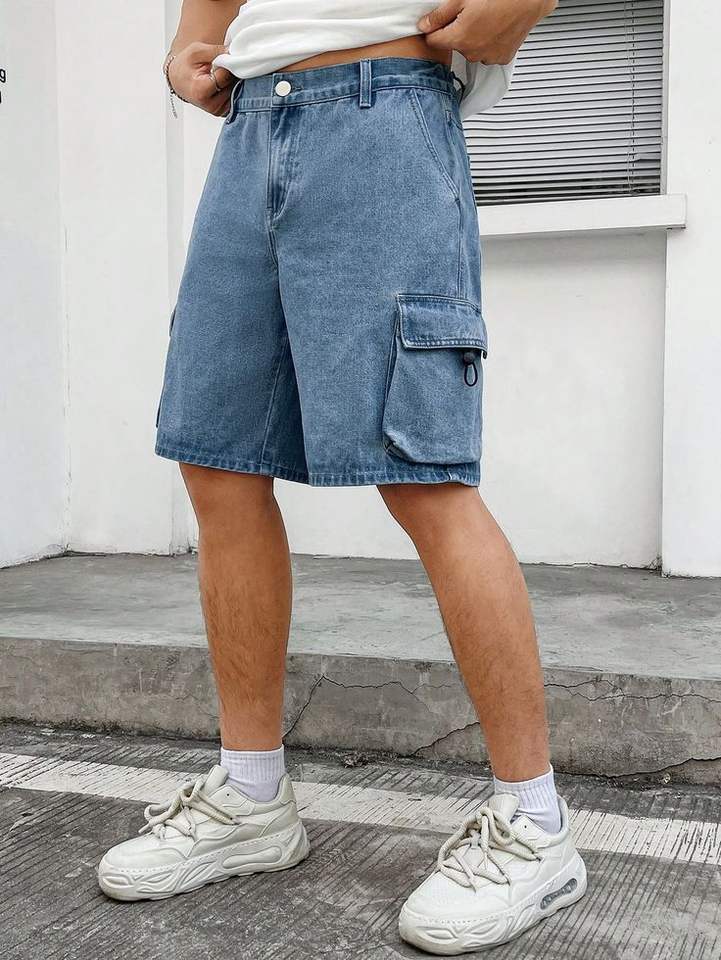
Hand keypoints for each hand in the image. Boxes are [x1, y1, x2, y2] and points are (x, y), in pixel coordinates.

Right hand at [166, 42, 234, 115]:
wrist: (179, 80)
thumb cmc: (185, 66)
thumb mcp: (196, 51)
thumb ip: (216, 51)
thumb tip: (234, 52)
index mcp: (201, 92)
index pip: (225, 76)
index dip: (226, 64)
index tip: (221, 59)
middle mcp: (211, 105)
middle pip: (232, 85)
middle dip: (230, 72)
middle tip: (218, 66)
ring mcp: (218, 110)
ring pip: (236, 91)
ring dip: (232, 80)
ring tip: (217, 74)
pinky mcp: (223, 112)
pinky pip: (235, 98)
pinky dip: (232, 88)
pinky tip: (221, 83)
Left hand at [418, 0, 556, 63]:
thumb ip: (439, 16)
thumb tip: (424, 26)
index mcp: (460, 38)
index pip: (434, 42)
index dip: (434, 30)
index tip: (440, 23)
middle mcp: (473, 52)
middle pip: (455, 46)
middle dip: (458, 32)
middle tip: (470, 14)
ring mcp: (489, 57)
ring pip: (473, 50)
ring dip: (475, 38)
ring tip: (486, 20)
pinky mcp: (502, 57)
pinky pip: (489, 53)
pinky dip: (490, 43)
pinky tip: (496, 28)